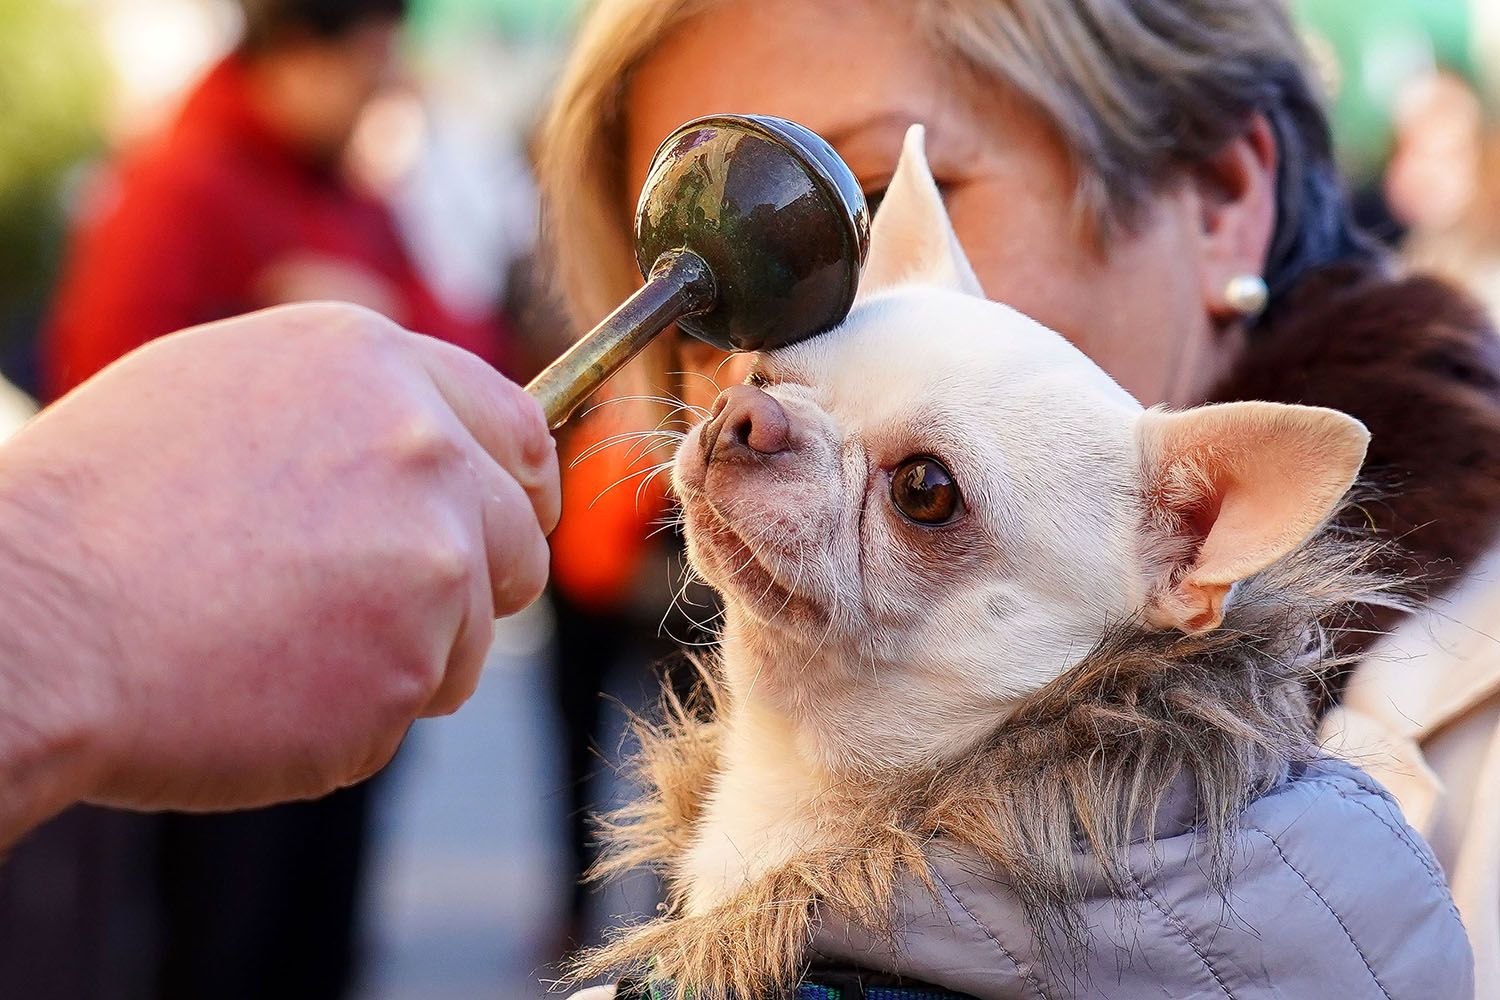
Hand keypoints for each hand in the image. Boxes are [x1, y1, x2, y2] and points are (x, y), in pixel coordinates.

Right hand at [0, 302, 557, 837]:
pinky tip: (266, 685)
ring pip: (475, 634)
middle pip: (517, 541)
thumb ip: (352, 409)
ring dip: (409, 657)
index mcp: (377, 366)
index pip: (519, 432)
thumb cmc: (102, 510)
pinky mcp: (412, 661)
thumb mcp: (228, 394)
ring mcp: (430, 556)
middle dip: (476, 587)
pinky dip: (359, 713)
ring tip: (282, 646)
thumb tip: (434, 441)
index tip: (509, 527)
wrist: (33, 622)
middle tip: (384, 614)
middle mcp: (425, 447)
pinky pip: (412, 702)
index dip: (519, 490)